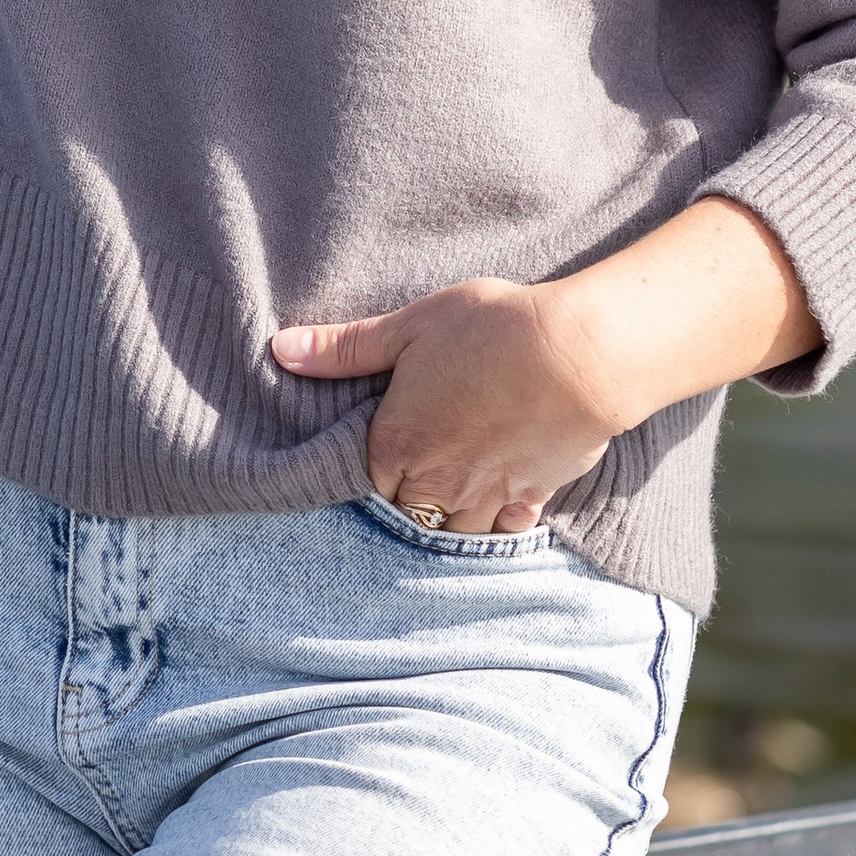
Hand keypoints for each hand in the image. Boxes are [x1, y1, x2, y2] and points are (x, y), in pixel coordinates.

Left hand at [270, 196, 818, 534]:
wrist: (576, 357)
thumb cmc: (489, 331)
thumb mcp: (409, 326)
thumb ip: (345, 348)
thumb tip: (280, 349)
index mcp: (397, 445)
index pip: (369, 475)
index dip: (378, 454)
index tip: (394, 430)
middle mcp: (437, 485)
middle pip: (409, 508)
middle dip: (412, 489)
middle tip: (427, 453)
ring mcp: (486, 499)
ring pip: (455, 529)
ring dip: (451, 511)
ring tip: (457, 479)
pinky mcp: (533, 498)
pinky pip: (505, 527)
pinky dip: (499, 517)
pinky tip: (502, 493)